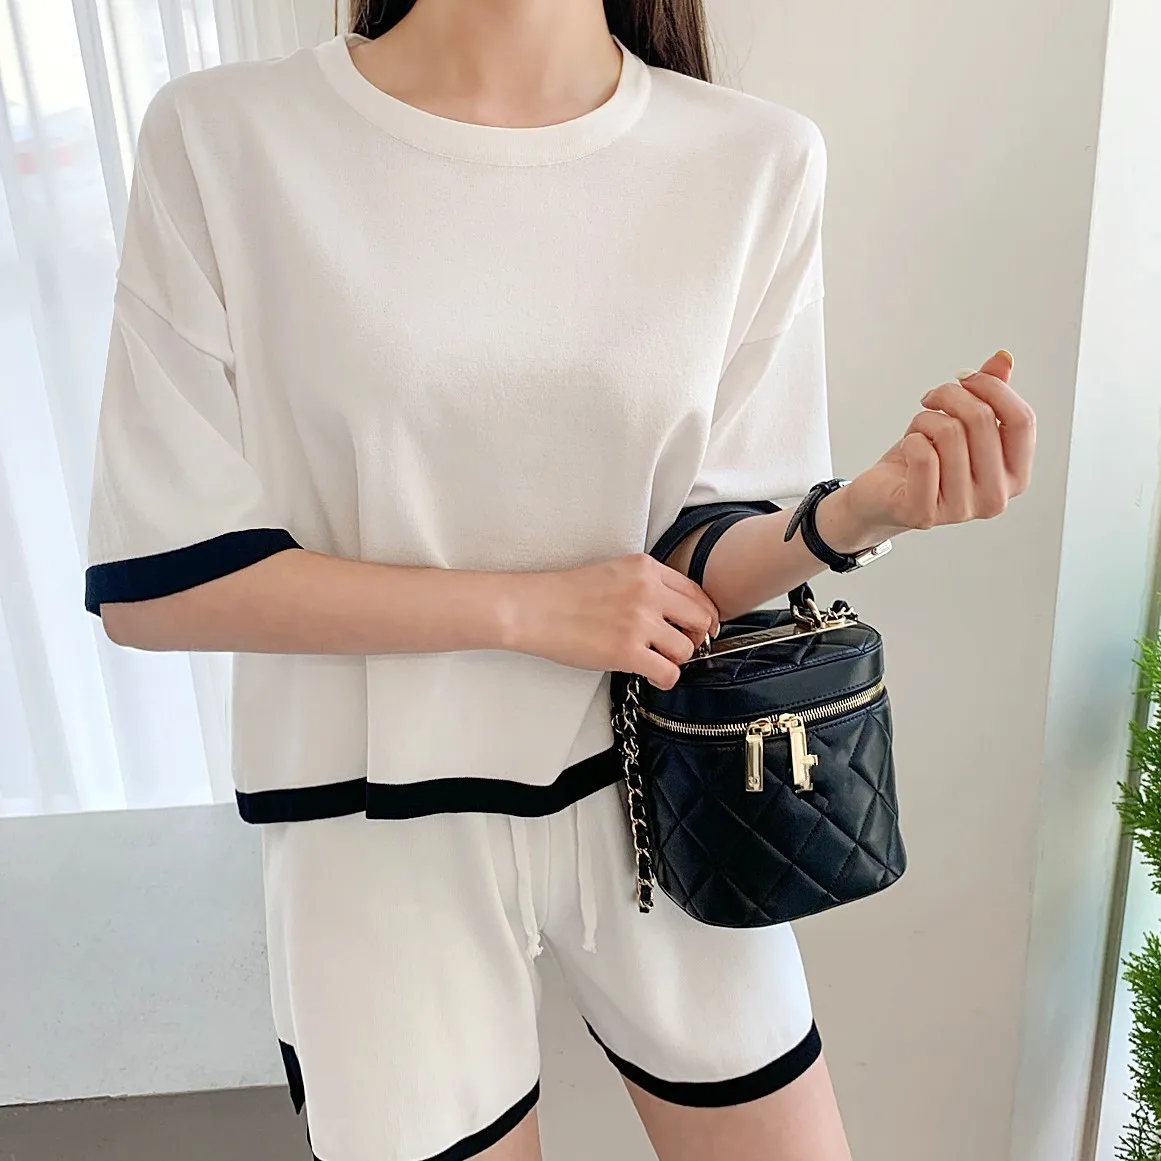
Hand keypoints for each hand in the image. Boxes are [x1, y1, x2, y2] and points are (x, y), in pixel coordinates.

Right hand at [510, 555, 720, 689]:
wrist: (533, 609)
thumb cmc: (564, 594)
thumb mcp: (614, 572)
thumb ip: (645, 584)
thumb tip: (671, 609)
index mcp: (645, 569)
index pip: (696, 592)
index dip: (702, 614)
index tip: (699, 626)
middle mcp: (648, 592)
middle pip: (701, 619)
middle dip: (697, 637)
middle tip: (684, 645)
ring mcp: (639, 622)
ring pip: (687, 649)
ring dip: (675, 659)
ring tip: (657, 660)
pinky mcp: (627, 651)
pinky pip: (669, 673)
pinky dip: (665, 678)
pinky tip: (652, 675)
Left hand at [830, 350, 1035, 546]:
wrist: (881, 497)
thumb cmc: (923, 461)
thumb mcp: (960, 424)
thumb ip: (987, 394)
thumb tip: (1002, 359)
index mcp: (1015, 475)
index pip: (1022, 420)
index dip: (992, 388)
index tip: (965, 377)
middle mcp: (995, 498)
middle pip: (982, 420)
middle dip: (950, 396)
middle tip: (931, 398)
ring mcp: (962, 510)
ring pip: (949, 433)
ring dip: (926, 419)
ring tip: (919, 429)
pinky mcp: (924, 513)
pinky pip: (922, 455)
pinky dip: (910, 439)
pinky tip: (908, 447)